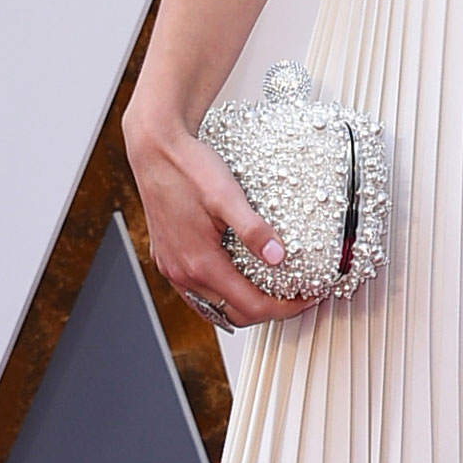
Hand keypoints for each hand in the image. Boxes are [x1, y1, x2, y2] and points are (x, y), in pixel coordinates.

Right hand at [123, 103, 315, 328]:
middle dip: (269, 310)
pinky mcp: (168, 258)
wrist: (155, 149)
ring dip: (245, 306)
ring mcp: (172, 267)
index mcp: (199, 262)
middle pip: (233, 314)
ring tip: (273, 292)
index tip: (308, 297)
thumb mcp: (226, 195)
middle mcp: (182, 271)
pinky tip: (238, 280)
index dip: (285, 308)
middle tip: (296, 297)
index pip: (251, 306)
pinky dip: (223, 295)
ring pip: (214, 307)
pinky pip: (198, 293)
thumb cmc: (188, 167)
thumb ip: (252, 229)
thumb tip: (278, 255)